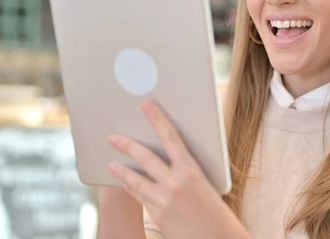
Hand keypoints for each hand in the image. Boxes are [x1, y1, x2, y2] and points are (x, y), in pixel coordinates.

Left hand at [107, 100, 250, 238]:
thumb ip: (187, 170)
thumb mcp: (206, 184)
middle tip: (113, 137)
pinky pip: (139, 196)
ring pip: (135, 179)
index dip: (157, 119)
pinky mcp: (157, 215)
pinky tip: (124, 183)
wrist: (218, 238)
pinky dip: (131, 188)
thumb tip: (171, 156)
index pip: (171, 137)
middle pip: (145, 157)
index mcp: (192, 170)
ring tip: (111, 163)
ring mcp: (163, 200)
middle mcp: (175, 183)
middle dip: (127, 145)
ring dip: (121, 170)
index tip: (146, 105)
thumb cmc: (216, 212)